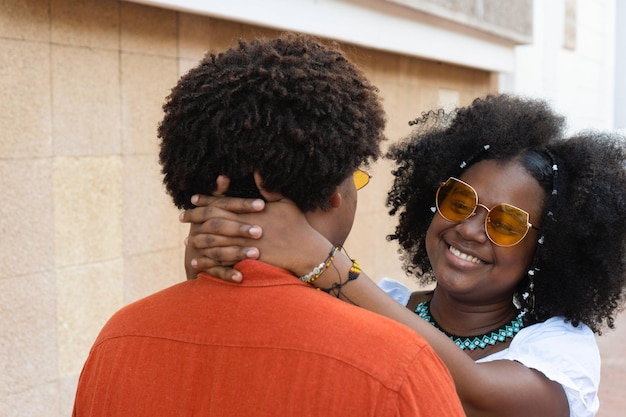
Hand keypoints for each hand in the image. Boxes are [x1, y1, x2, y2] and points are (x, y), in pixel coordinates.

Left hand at [181, 175, 331, 281]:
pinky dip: (208, 262)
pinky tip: (197, 263)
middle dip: (195, 219)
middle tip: (182, 218)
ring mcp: (244, 245)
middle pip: (213, 221)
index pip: (222, 203)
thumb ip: (268, 188)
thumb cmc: (298, 225)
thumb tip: (257, 170)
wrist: (307, 252)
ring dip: (199, 242)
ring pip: (214, 243)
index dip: (206, 200)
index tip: (193, 199)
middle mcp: (245, 227)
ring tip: (188, 242)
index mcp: (251, 212)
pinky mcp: (246, 261)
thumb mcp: (285, 202)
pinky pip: (221, 262)